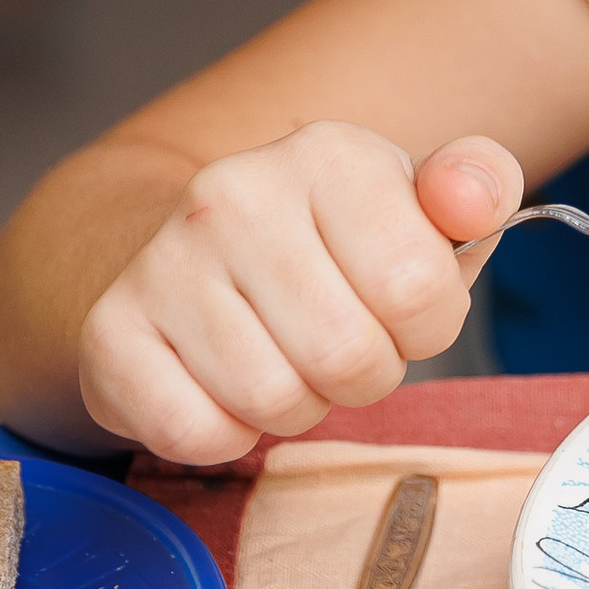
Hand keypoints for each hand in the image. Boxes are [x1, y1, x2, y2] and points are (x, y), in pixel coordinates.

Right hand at [76, 125, 522, 465]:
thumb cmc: (327, 245)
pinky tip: (222, 386)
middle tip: (339, 345)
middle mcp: (236, 193)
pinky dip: (226, 434)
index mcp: (328, 153)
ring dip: (297, 406)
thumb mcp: (416, 205)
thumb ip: (477, 188)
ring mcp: (163, 261)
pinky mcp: (110, 332)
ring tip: (283, 359)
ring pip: (275, 401)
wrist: (186, 254)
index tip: (395, 306)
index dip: (426, 326)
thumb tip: (473, 201)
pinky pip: (198, 432)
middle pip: (350, 356)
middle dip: (364, 375)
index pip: (422, 288)